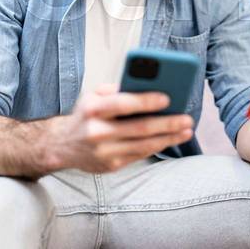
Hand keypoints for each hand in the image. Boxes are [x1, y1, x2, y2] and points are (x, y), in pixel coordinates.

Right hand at [48, 83, 193, 173]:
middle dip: (167, 123)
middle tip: (186, 118)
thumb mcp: (93, 95)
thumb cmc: (85, 115)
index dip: (146, 101)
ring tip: (186, 129)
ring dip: (169, 137)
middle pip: (139, 128)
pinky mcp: (111, 165)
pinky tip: (171, 138)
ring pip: (144, 144)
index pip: (123, 104)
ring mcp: (104, 152)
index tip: (168, 98)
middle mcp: (97, 132)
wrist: (62, 145)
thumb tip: (148, 85)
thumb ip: (117, 89)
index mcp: (93, 109)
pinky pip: (140, 154)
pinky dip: (158, 145)